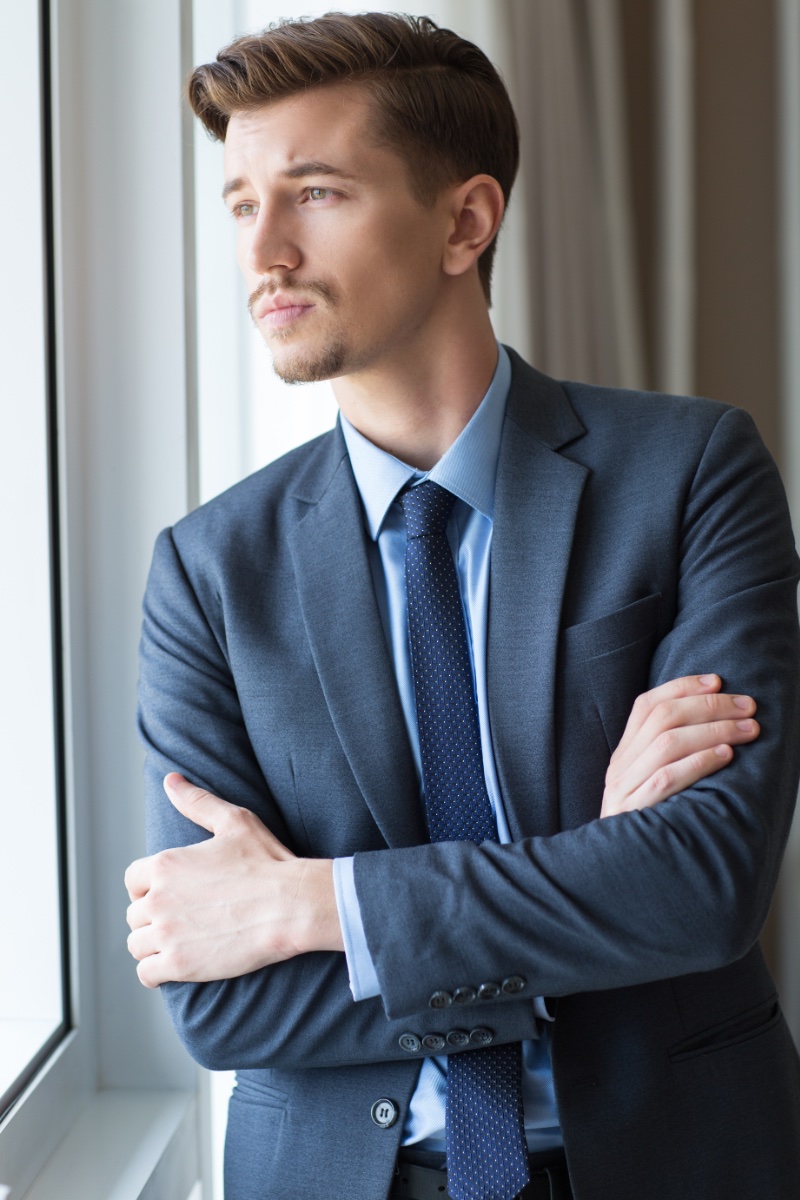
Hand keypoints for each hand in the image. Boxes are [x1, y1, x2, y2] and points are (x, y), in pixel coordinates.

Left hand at [125, 773, 342, 987]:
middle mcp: (158, 899)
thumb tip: (171, 780)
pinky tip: (174, 965)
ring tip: (178, 942)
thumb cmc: (267, 861)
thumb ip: (196, 801)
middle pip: (135, 914)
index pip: (133, 880)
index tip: (172, 893)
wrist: (292, 905)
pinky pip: (146, 974)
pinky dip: (155, 972)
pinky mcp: (179, 964)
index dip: (150, 886)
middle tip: (182, 919)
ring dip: (153, 945)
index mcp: (165, 864)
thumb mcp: (234, 821)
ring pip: (137, 944)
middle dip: (154, 917)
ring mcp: (167, 933)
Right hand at [601, 674, 758, 817]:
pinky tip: (725, 756)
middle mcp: (620, 766)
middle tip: (747, 707)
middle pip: (663, 718)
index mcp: (622, 754)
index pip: (646, 705)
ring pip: (668, 742)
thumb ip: (667, 757)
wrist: (615, 873)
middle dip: (710, 706)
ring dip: (715, 730)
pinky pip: (667, 778)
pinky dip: (700, 762)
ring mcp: (624, 789)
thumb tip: (712, 722)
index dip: (683, 687)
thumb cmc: (644, 828)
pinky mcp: (635, 812)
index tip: (718, 680)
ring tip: (747, 730)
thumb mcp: (647, 784)